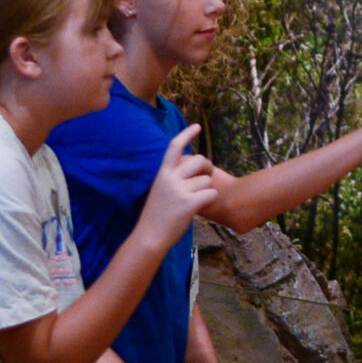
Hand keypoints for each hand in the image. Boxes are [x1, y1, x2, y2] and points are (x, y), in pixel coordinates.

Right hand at [136, 124, 217, 246]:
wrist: (150, 236)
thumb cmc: (156, 215)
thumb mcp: (159, 190)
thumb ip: (172, 178)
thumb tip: (191, 167)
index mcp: (162, 173)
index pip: (174, 147)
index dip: (186, 134)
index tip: (197, 126)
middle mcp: (170, 178)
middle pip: (199, 160)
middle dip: (207, 166)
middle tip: (206, 176)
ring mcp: (180, 190)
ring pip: (207, 180)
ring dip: (206, 190)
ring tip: (194, 202)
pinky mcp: (189, 203)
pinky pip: (211, 193)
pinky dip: (210, 200)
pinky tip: (200, 207)